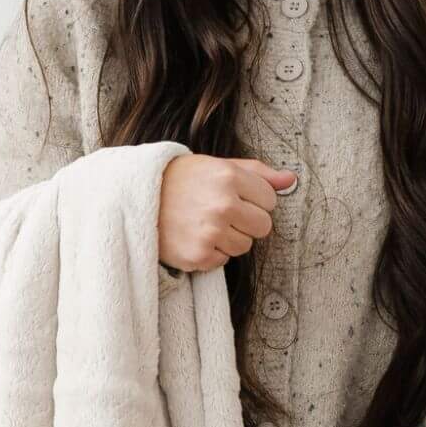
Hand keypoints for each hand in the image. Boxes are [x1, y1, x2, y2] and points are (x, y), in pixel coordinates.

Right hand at [158, 155, 296, 274]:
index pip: (269, 200)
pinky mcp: (199, 256)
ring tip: (204, 224)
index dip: (254, 200)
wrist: (135, 199)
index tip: (234, 197)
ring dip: (229, 238)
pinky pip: (224, 260)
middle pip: (263, 226)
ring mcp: (211, 232)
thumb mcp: (217, 166)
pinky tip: (193, 236)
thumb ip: (257, 173)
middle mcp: (222, 204)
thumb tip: (291, 180)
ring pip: (245, 246)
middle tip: (221, 213)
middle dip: (247, 222)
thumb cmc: (181, 180)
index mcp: (229, 177)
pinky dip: (212, 252)